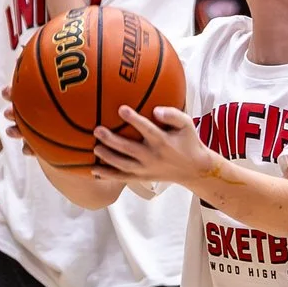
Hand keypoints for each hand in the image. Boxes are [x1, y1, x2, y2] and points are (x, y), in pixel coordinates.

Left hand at [92, 105, 217, 183]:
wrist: (193, 169)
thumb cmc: (188, 142)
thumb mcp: (187, 124)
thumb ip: (173, 115)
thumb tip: (156, 110)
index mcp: (163, 141)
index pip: (147, 129)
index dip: (134, 119)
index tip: (121, 108)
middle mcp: (152, 156)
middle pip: (129, 149)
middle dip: (112, 140)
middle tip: (97, 130)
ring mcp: (146, 169)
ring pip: (123, 165)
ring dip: (108, 157)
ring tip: (95, 148)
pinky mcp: (142, 178)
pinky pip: (122, 177)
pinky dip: (108, 175)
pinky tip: (94, 170)